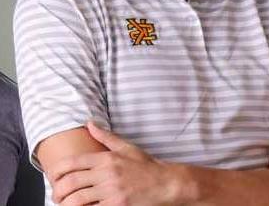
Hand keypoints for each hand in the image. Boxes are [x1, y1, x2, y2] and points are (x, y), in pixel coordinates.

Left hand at [50, 122, 179, 205]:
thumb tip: (90, 123)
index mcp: (107, 158)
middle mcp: (107, 174)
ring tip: (65, 204)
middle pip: (70, 182)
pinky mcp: (116, 205)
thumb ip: (106, 137)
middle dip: (58, 191)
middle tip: (56, 195)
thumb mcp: (128, 148)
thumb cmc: (147, 166)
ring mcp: (111, 191)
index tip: (52, 177)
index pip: (73, 163)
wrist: (166, 183)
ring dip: (66, 204)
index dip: (57, 171)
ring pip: (77, 199)